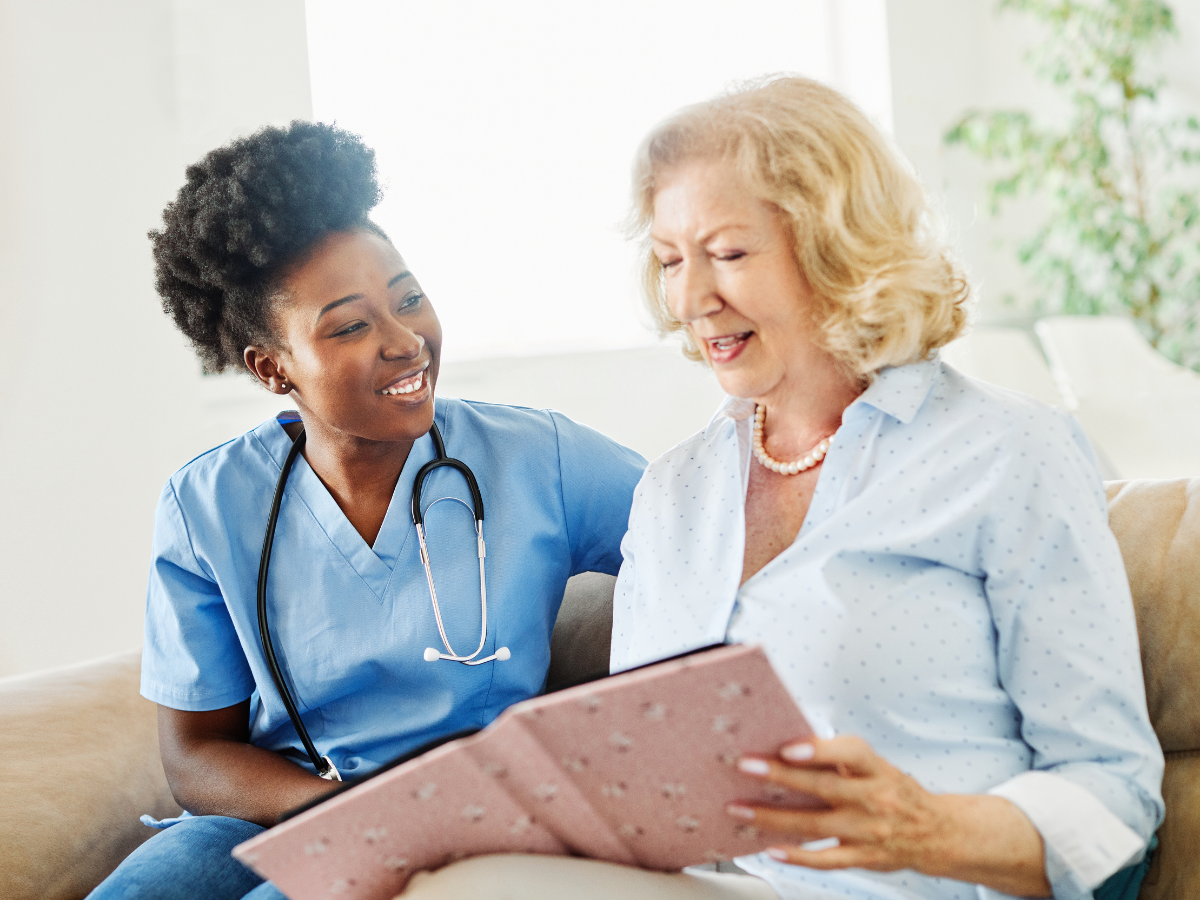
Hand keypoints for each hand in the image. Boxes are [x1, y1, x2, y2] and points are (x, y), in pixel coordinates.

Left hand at [728, 736, 1050, 897]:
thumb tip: (789, 745)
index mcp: (876, 769)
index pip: (851, 753)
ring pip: (815, 825)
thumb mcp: (875, 766)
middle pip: (823, 787)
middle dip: (780, 776)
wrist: (936, 833)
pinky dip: (797, 856)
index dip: (820, 749)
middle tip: (745, 766)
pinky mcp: (862, 857)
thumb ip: (838, 758)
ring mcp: (867, 831)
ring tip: (740, 809)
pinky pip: (825, 859)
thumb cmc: (894, 790)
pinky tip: (771, 848)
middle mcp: (873, 799)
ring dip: (773, 818)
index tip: (789, 746)